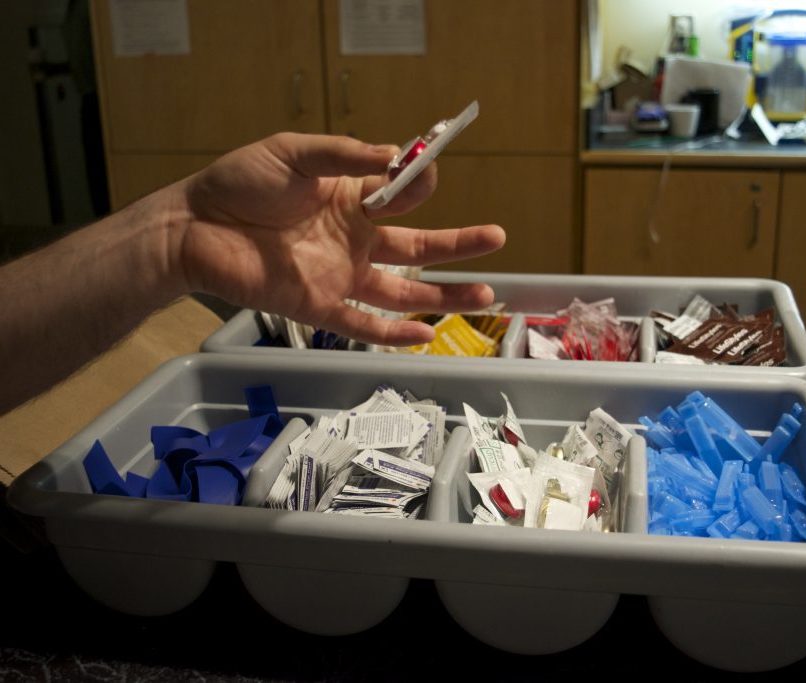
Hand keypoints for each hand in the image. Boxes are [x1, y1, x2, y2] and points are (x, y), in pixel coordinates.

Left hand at [169, 133, 505, 344]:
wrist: (193, 226)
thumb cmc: (240, 184)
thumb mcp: (293, 154)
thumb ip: (343, 155)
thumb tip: (395, 155)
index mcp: (350, 199)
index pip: (401, 195)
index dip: (418, 184)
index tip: (425, 170)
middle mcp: (354, 239)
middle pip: (417, 246)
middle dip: (458, 244)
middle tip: (496, 238)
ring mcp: (340, 275)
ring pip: (403, 290)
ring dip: (443, 294)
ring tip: (484, 295)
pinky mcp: (318, 305)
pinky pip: (363, 323)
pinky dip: (394, 332)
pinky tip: (428, 335)